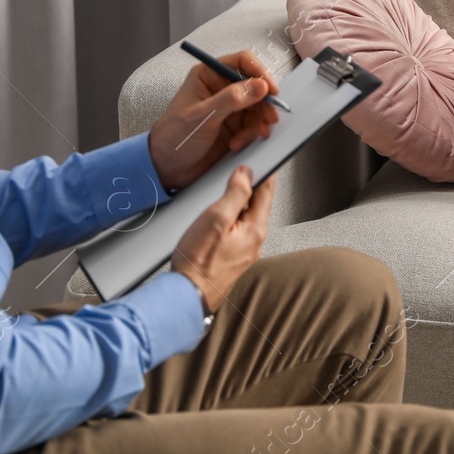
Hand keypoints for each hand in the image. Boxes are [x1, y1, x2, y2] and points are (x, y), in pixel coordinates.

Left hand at [149, 49, 279, 191]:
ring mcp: (229, 109)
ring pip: (257, 107)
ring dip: (259, 122)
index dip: (259, 72)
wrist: (167, 168)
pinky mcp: (234, 127)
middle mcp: (220, 89)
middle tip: (269, 117)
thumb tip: (259, 85)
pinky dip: (252, 135)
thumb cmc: (173, 137)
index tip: (271, 89)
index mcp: (208, 75)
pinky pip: (254, 125)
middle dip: (264, 102)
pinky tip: (238, 144)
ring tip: (255, 135)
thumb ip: (231, 99)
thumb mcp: (202, 116)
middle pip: (255, 86)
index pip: (242, 62)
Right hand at [171, 165, 273, 312]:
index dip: (263, 172)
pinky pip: (235, 231)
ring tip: (218, 198)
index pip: (267, 191)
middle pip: (256, 203)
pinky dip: (227, 220)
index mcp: (256, 229)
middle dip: (247, 187)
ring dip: (234, 205)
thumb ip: (235, 194)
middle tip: (234, 174)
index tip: (259, 159)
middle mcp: (255, 241)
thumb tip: (246, 174)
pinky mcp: (232, 257)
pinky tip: (212, 222)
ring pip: (244, 217)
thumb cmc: (198, 262)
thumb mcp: (216, 218)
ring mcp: (245, 251)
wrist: (186, 295)